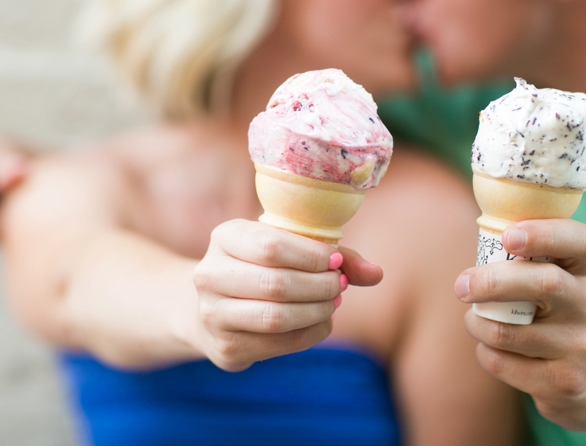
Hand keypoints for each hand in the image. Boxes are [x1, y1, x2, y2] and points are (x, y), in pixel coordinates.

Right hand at [189, 219, 383, 371]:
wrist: (211, 309)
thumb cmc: (262, 268)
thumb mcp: (288, 249)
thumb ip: (334, 257)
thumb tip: (377, 273)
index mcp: (224, 237)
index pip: (271, 246)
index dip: (312, 256)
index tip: (337, 262)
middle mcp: (209, 274)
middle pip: (276, 283)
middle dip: (320, 286)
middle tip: (341, 285)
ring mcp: (212, 314)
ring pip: (276, 317)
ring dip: (317, 311)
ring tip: (333, 303)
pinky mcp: (224, 348)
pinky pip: (277, 344)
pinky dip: (310, 334)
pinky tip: (322, 323)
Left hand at [454, 219, 585, 430]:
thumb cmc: (574, 316)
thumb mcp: (572, 282)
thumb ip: (537, 259)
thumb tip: (482, 240)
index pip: (579, 241)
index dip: (543, 233)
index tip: (508, 235)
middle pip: (542, 284)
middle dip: (492, 281)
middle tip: (461, 285)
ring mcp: (580, 349)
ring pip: (509, 332)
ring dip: (478, 323)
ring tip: (474, 319)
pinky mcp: (563, 385)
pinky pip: (503, 364)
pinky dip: (485, 352)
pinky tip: (490, 348)